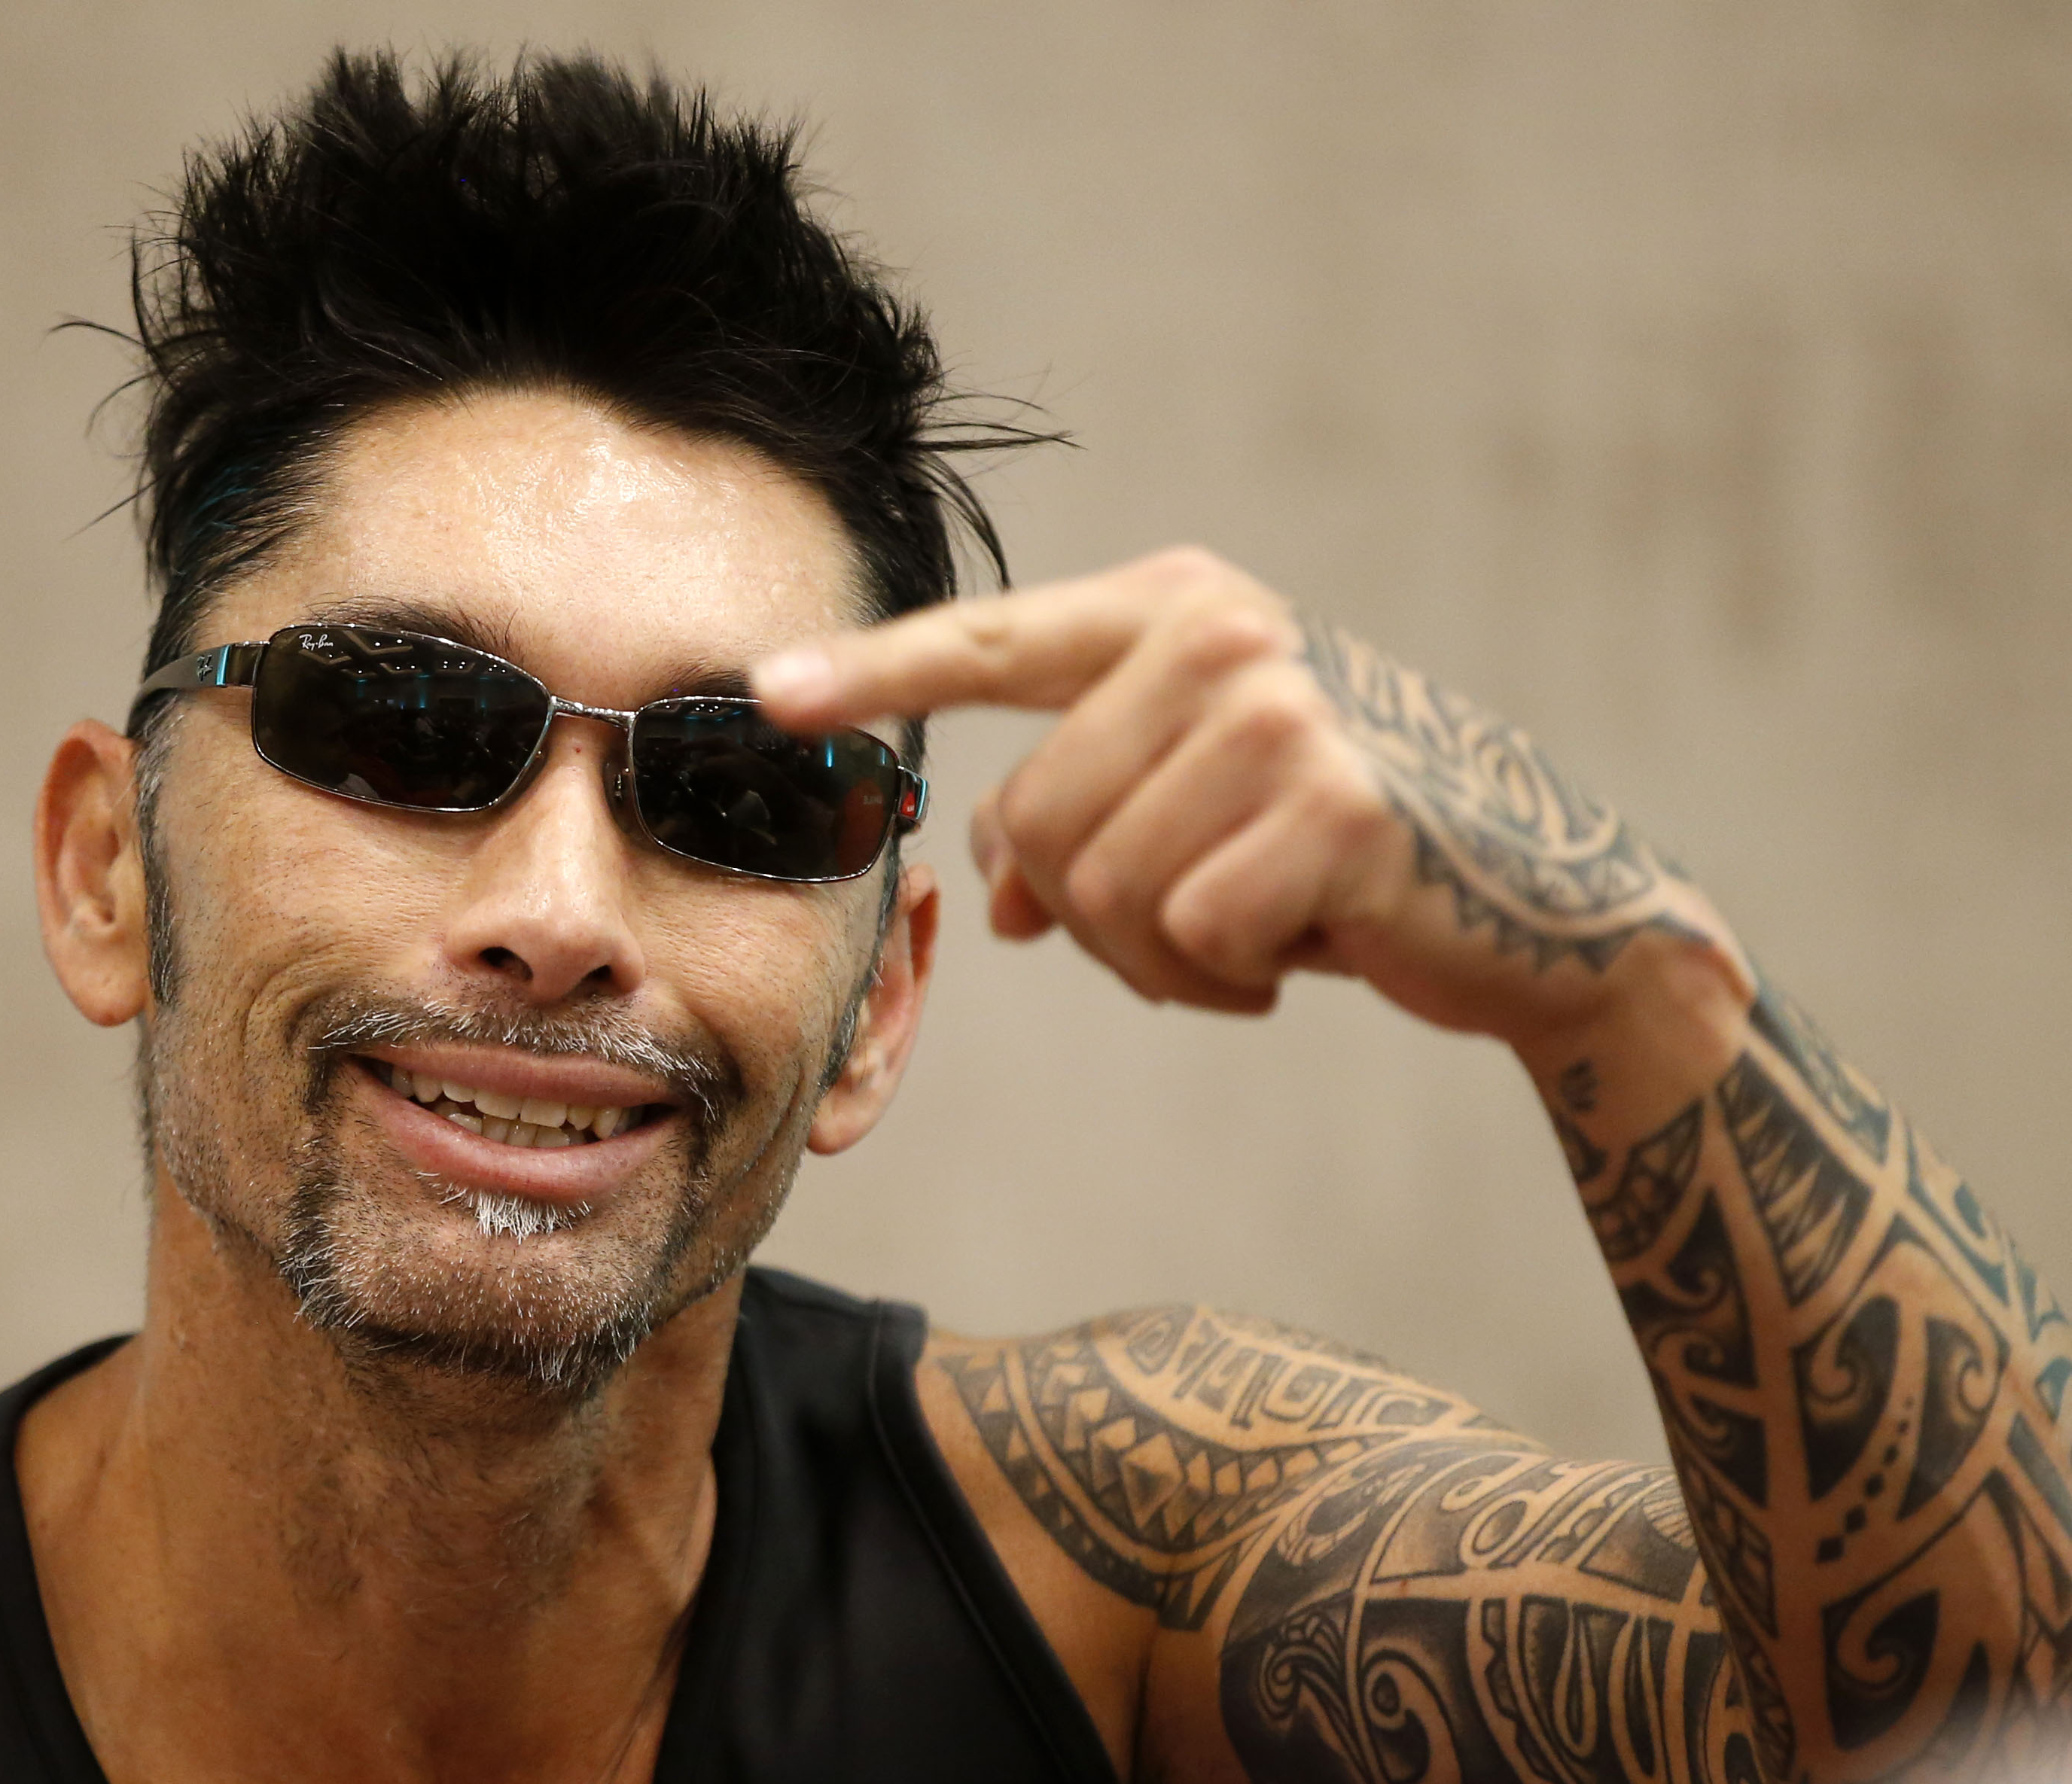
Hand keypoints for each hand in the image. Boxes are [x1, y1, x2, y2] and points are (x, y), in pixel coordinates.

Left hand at [752, 547, 1729, 1052]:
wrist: (1549, 905)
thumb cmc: (1350, 852)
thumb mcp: (1206, 806)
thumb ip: (1088, 813)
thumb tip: (1003, 897)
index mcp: (1177, 606)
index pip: (989, 640)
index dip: (871, 673)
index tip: (761, 692)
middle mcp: (1220, 634)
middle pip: (1028, 825)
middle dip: (1093, 916)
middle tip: (1204, 921)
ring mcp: (1279, 709)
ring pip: (1100, 896)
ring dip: (1165, 960)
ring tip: (1264, 930)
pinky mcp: (1333, 804)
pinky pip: (1188, 939)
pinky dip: (1229, 983)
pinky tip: (1313, 949)